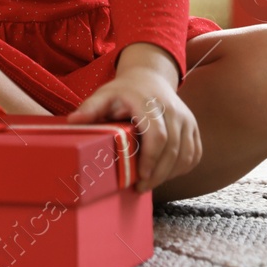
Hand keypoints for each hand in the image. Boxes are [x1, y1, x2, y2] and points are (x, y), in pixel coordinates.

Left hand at [66, 64, 199, 193]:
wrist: (149, 78)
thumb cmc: (123, 92)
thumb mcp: (104, 95)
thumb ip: (90, 108)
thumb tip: (73, 121)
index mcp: (149, 102)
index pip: (157, 135)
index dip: (151, 158)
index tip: (141, 177)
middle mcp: (173, 110)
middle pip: (173, 148)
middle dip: (159, 173)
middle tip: (142, 188)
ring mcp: (187, 119)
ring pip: (186, 154)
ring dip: (170, 174)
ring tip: (150, 184)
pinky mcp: (193, 128)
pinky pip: (194, 154)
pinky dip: (181, 168)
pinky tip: (165, 174)